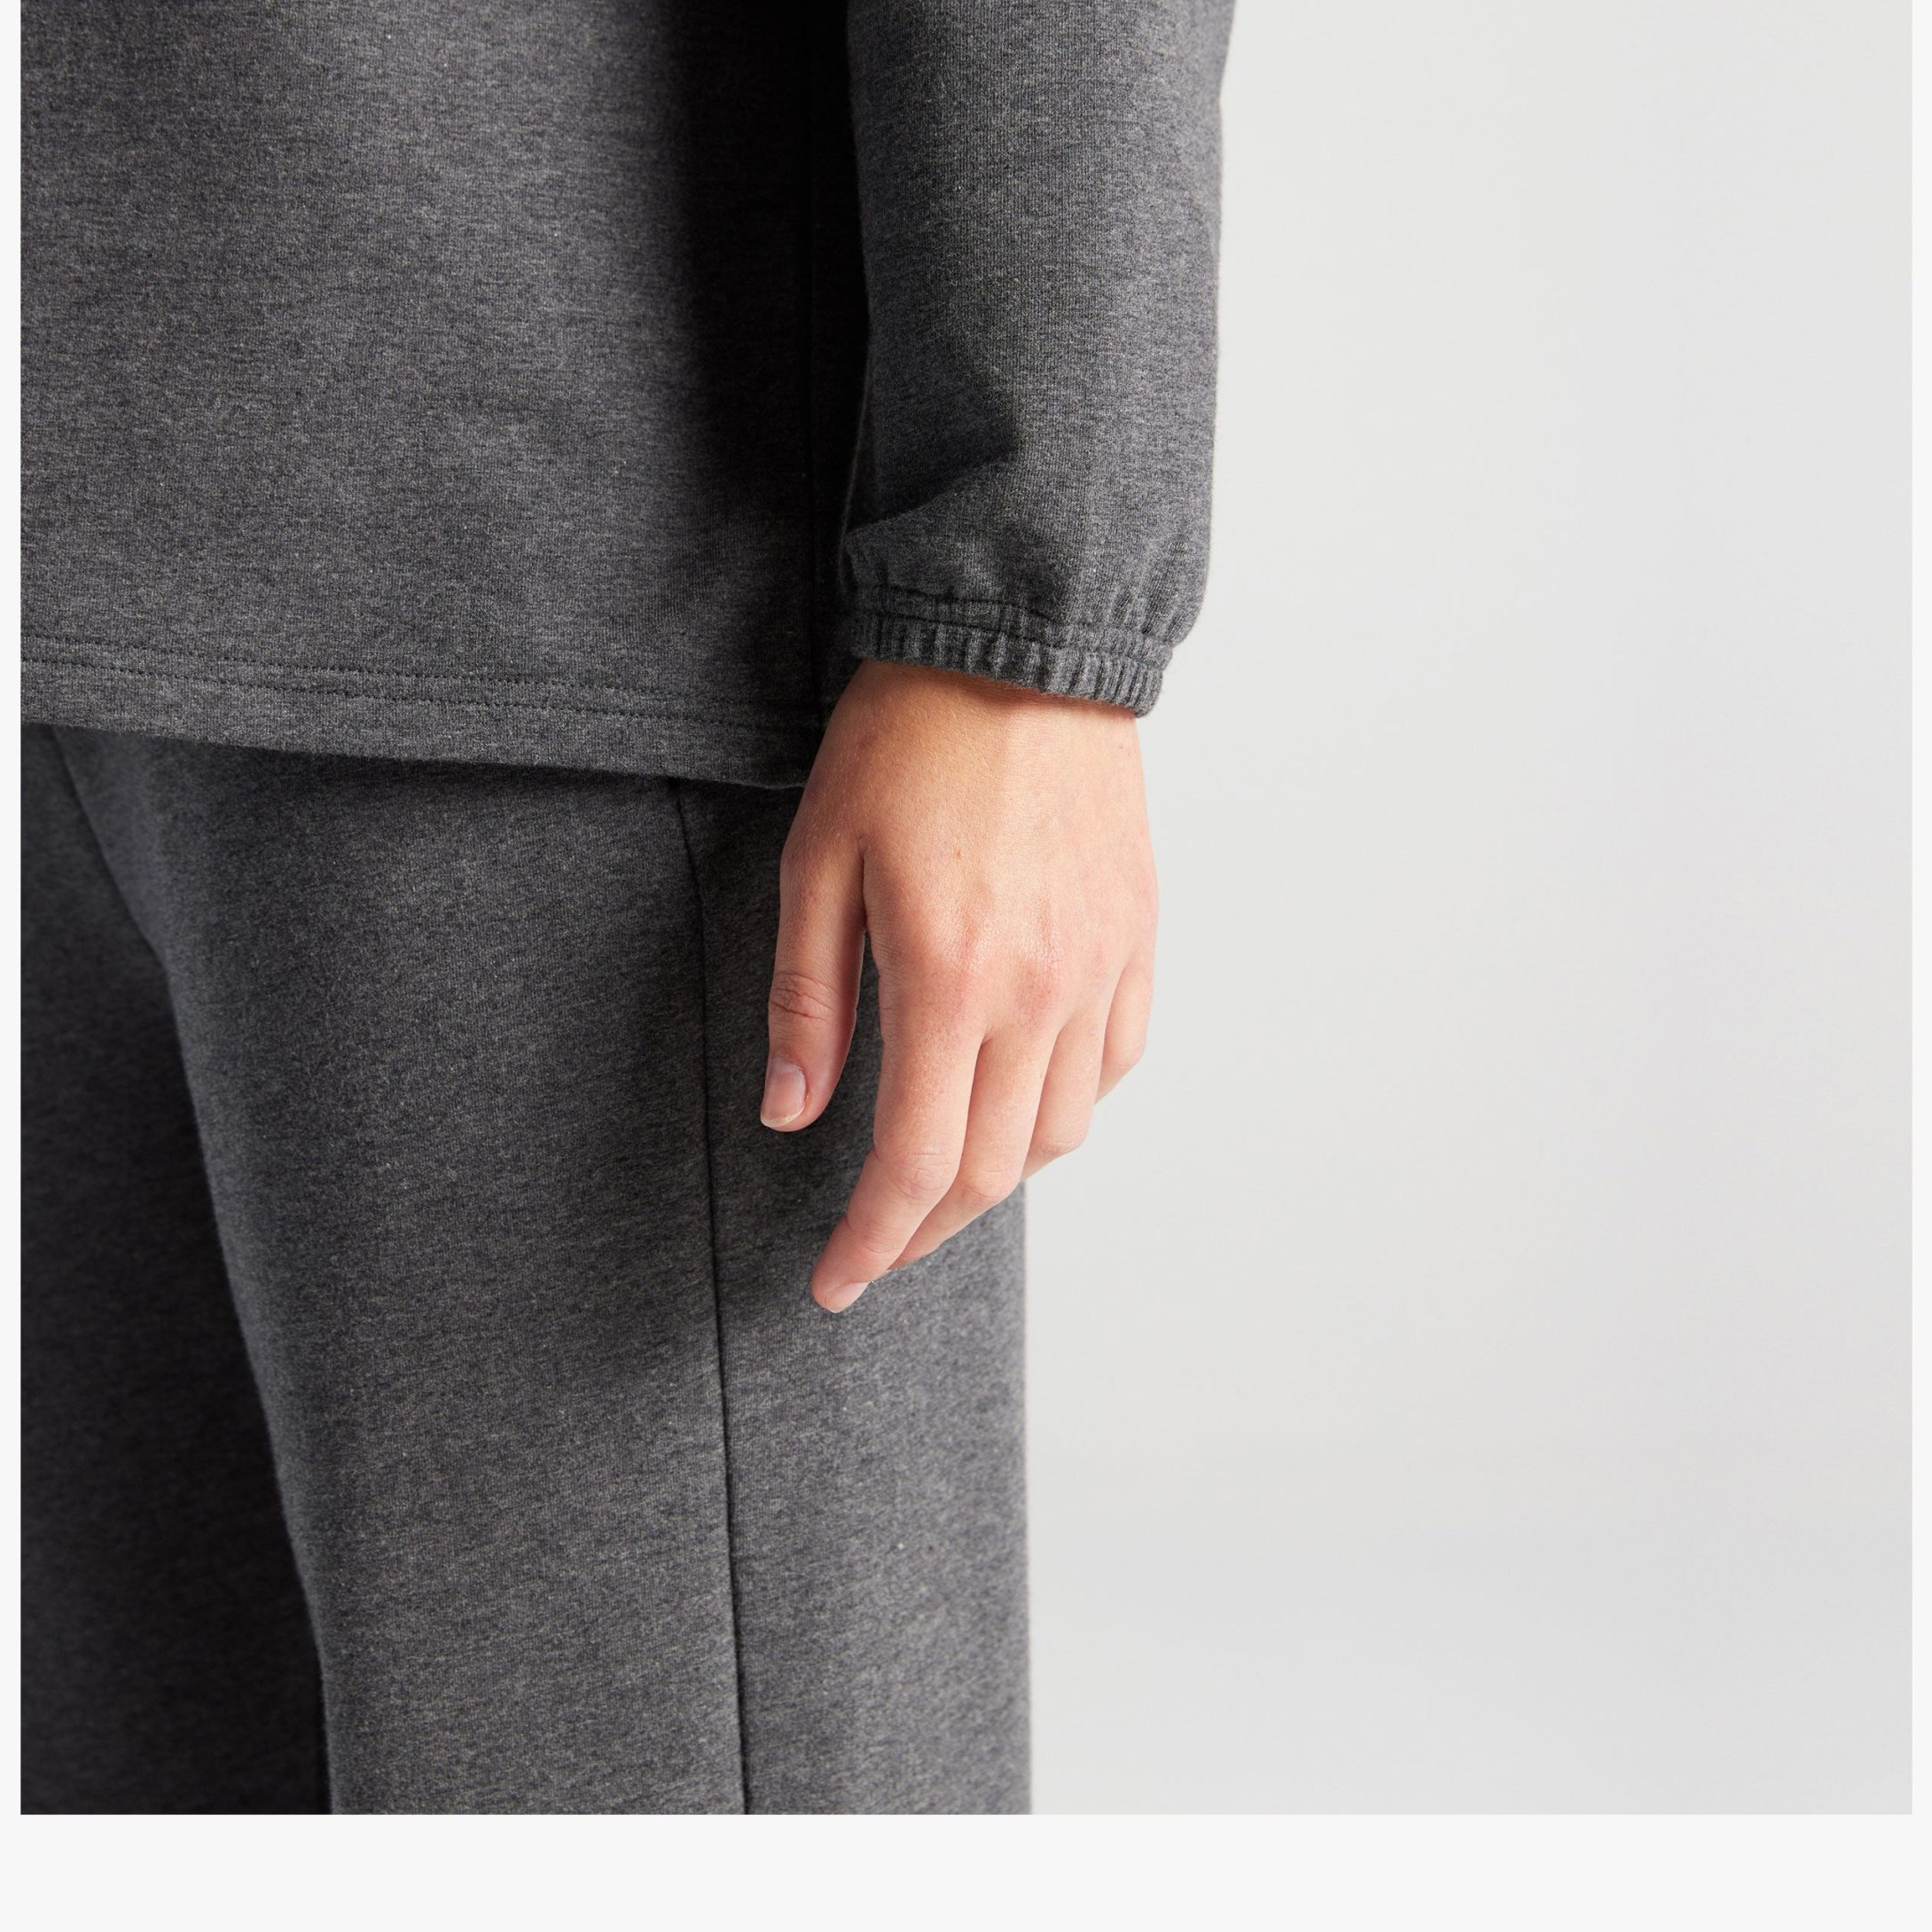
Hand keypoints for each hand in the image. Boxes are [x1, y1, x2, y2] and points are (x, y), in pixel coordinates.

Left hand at [764, 659, 1158, 1310]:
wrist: (1022, 648)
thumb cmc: (906, 740)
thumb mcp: (819, 860)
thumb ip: (808, 999)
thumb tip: (794, 1113)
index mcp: (951, 977)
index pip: (917, 1164)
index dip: (871, 1242)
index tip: (834, 1282)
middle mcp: (1041, 991)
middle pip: (992, 1170)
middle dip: (924, 1231)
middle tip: (874, 1249)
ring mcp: (1102, 968)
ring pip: (1061, 1131)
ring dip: (995, 1179)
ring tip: (939, 1182)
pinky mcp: (1137, 938)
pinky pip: (1115, 1064)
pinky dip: (1066, 1111)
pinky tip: (1022, 1104)